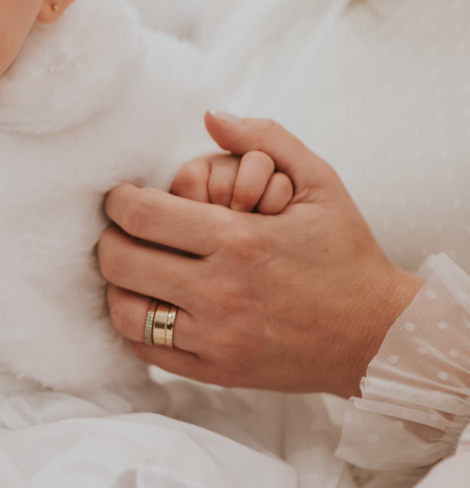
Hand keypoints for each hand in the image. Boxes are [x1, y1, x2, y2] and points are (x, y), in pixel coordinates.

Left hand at [99, 111, 424, 397]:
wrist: (379, 335)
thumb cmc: (345, 253)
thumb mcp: (321, 183)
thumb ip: (265, 139)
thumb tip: (211, 116)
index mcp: (237, 240)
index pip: (141, 215)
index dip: (118, 201)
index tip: (121, 198)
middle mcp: (220, 291)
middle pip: (120, 263)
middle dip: (110, 241)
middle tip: (120, 233)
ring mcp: (215, 337)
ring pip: (125, 312)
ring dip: (119, 287)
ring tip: (134, 271)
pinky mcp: (216, 371)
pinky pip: (147, 350)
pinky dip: (138, 328)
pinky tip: (154, 307)